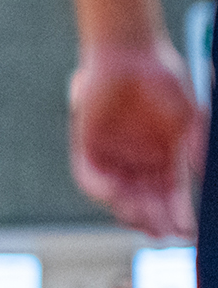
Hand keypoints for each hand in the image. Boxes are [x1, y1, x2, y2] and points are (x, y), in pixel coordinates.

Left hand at [70, 41, 202, 237]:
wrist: (130, 54)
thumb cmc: (164, 80)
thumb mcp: (188, 115)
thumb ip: (194, 145)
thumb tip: (199, 174)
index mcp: (165, 158)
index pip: (172, 196)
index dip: (178, 215)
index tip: (185, 231)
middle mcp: (138, 162)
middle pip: (144, 202)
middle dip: (153, 219)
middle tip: (161, 233)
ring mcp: (112, 155)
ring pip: (117, 194)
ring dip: (128, 208)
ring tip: (141, 217)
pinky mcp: (87, 146)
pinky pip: (89, 175)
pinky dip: (100, 187)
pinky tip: (114, 192)